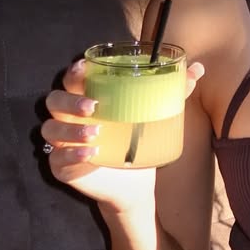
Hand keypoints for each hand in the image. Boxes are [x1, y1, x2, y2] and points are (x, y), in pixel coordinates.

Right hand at [40, 57, 205, 212]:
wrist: (136, 182)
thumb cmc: (138, 139)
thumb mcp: (155, 114)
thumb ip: (173, 90)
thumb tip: (198, 69)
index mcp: (87, 97)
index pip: (72, 78)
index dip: (74, 72)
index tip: (84, 67)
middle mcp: (70, 117)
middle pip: (54, 100)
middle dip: (70, 101)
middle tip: (93, 106)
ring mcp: (63, 142)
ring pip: (52, 129)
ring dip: (71, 130)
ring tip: (96, 133)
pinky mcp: (62, 167)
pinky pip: (57, 159)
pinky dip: (71, 156)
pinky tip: (89, 155)